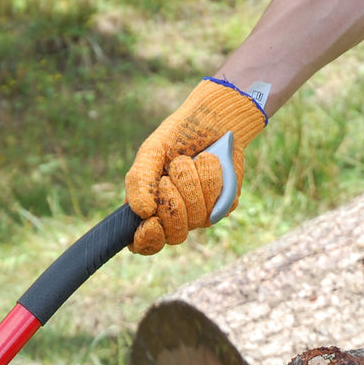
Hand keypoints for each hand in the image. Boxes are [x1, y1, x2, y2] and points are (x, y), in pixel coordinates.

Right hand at [124, 78, 265, 254]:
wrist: (212, 120)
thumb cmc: (176, 138)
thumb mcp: (151, 153)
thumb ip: (140, 181)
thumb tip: (141, 212)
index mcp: (150, 209)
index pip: (145, 244)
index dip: (148, 240)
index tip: (152, 222)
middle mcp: (175, 218)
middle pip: (175, 233)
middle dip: (173, 200)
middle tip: (171, 173)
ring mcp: (201, 215)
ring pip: (198, 218)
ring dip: (192, 182)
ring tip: (191, 161)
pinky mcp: (223, 206)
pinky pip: (218, 205)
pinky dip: (211, 177)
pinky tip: (209, 162)